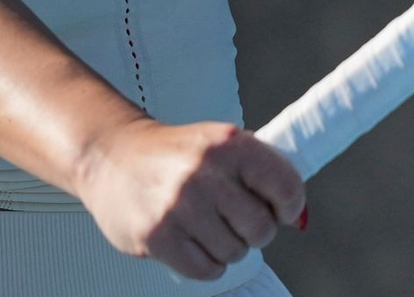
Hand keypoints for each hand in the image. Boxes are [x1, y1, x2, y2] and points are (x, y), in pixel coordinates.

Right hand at [76, 116, 304, 281]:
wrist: (114, 156)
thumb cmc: (176, 153)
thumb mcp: (221, 142)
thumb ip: (259, 170)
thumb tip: (299, 213)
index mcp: (229, 143)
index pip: (285, 184)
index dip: (291, 205)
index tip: (284, 211)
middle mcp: (206, 172)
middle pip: (261, 228)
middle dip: (258, 230)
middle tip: (241, 221)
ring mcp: (180, 206)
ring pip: (234, 252)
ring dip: (229, 246)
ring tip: (210, 225)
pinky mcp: (158, 236)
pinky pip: (206, 270)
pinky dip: (208, 262)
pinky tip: (195, 241)